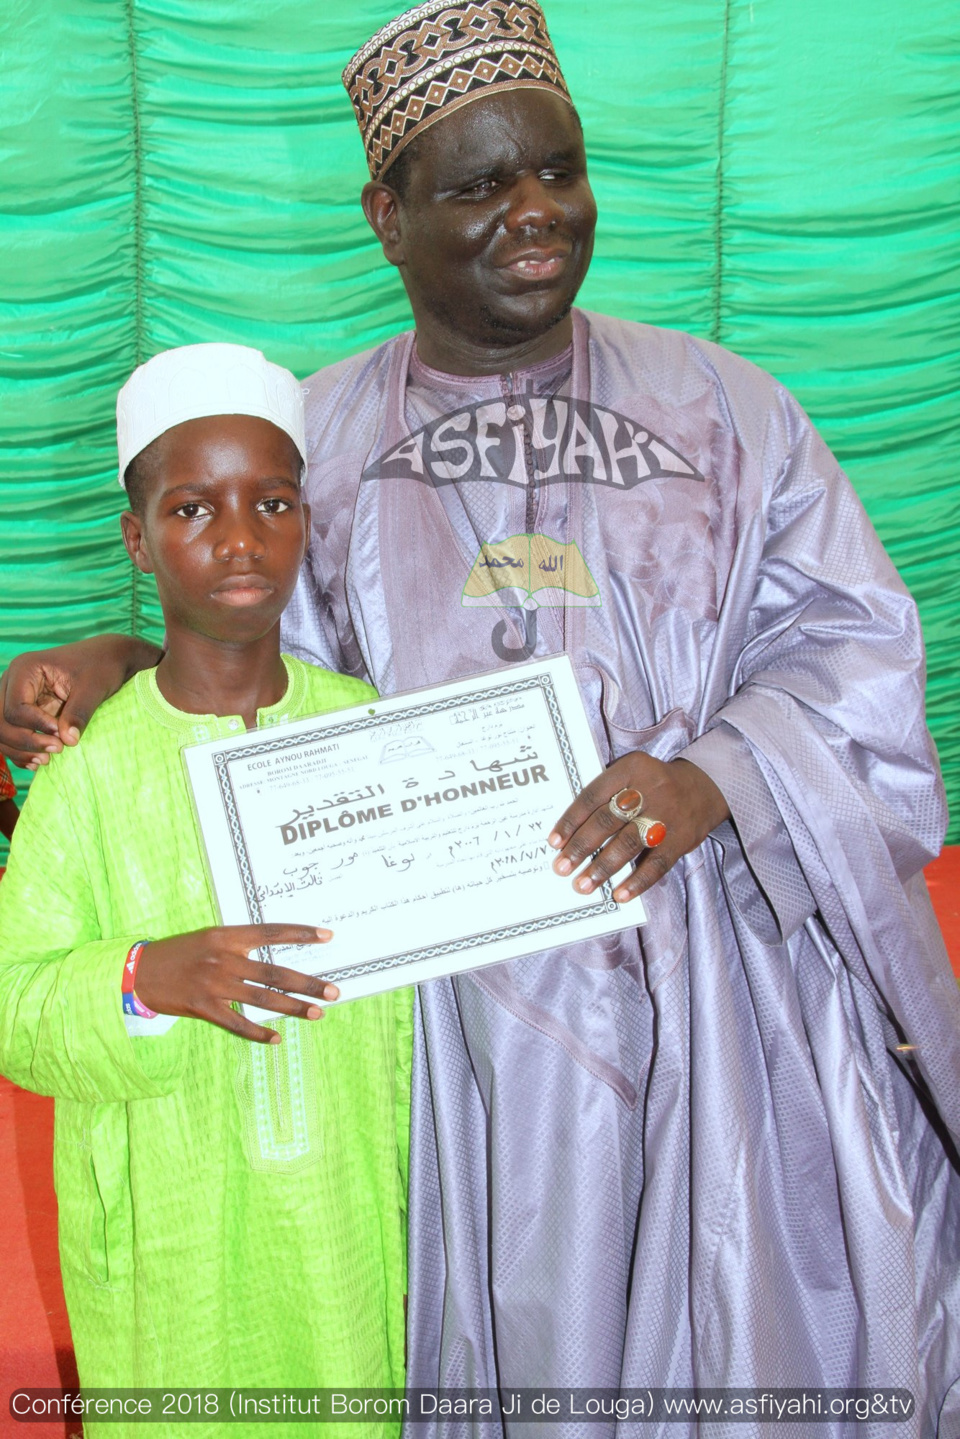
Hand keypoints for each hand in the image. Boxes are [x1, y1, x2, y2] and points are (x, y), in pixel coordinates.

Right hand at [0, 636, 161, 768]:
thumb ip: (79, 712)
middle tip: (57, 750)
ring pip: (2, 730)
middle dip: (25, 741)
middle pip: (1, 721)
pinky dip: (20, 751)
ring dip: (20, 749)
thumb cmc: (101, 666)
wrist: (107, 659)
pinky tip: (37, 762)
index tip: (62, 737)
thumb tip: (67, 741)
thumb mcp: (94, 687)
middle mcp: (13, 682)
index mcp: (26, 669)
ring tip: (48, 759)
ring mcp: (15, 697)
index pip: (15, 708)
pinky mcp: (23, 711)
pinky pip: (11, 735)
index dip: (37, 727)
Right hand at [133, 923, 340, 1044]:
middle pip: (274, 972)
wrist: (140, 971)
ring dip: (293, 1007)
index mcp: (226, 936)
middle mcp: (224, 958)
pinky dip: (258, 1032)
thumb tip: (273, 957)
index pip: (271, 932)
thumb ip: (238, 945)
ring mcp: (214, 984)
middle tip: (334, 991)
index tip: (328, 936)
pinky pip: (237, 1023)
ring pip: (262, 999)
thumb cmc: (179, 953)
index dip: (300, 934)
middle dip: (307, 983)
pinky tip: (277, 1038)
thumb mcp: (209, 938)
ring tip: (318, 1013)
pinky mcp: (203, 1007)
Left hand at [548, 753, 729, 903]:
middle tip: (562, 868)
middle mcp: (648, 789)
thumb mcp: (632, 774)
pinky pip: (656, 864)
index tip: (554, 842)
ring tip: (583, 884)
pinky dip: (637, 882)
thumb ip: (607, 794)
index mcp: (631, 768)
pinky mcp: (680, 839)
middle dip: (581, 847)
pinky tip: (620, 895)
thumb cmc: (654, 785)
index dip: (571, 820)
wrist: (704, 787)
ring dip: (603, 867)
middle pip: (607, 821)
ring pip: (628, 843)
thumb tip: (572, 831)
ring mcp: (666, 815)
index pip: (593, 795)